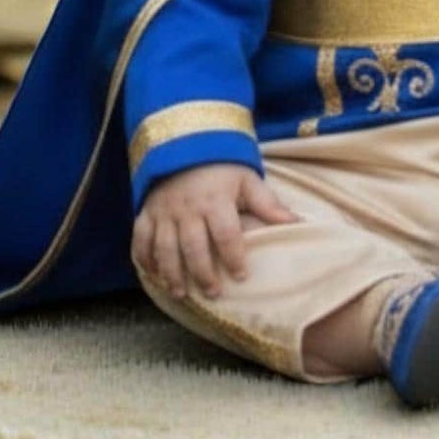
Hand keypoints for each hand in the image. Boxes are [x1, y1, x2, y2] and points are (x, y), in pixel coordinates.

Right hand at [131, 161, 297, 299]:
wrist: (184, 144)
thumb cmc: (221, 167)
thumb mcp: (247, 180)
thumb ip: (268, 204)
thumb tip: (298, 224)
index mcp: (215, 200)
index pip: (226, 233)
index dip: (234, 256)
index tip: (242, 276)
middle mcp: (187, 208)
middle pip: (193, 246)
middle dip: (202, 273)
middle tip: (213, 293)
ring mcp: (164, 212)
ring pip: (164, 248)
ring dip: (171, 273)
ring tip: (181, 293)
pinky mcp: (147, 213)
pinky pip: (140, 239)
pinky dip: (144, 259)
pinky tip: (153, 275)